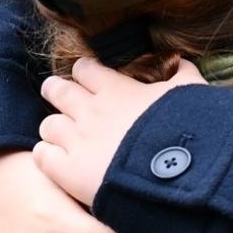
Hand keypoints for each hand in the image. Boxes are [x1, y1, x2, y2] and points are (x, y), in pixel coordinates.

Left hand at [35, 56, 206, 206]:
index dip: (85, 73)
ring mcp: (76, 141)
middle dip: (56, 92)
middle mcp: (89, 111)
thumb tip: (180, 60)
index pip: (85, 69)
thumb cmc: (184, 129)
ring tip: (63, 137)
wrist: (174, 172)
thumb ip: (182, 74)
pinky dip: (48, 156)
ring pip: (48, 124)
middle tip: (60, 99)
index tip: (89, 79)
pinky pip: (42, 156)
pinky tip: (60, 161)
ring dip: (55, 129)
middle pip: (56, 90)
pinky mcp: (68, 171)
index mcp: (115, 89)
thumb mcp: (190, 93)